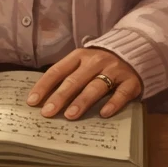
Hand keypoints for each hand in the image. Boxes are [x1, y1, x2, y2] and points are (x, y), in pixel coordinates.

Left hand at [25, 48, 141, 120]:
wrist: (135, 51)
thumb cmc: (100, 63)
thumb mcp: (82, 64)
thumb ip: (67, 77)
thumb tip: (44, 99)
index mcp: (79, 56)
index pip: (57, 71)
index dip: (44, 86)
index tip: (32, 102)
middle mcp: (95, 61)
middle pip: (74, 80)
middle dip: (59, 97)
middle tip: (48, 112)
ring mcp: (114, 70)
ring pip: (96, 86)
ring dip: (82, 101)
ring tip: (70, 115)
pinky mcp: (131, 81)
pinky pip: (122, 93)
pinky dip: (113, 103)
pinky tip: (104, 113)